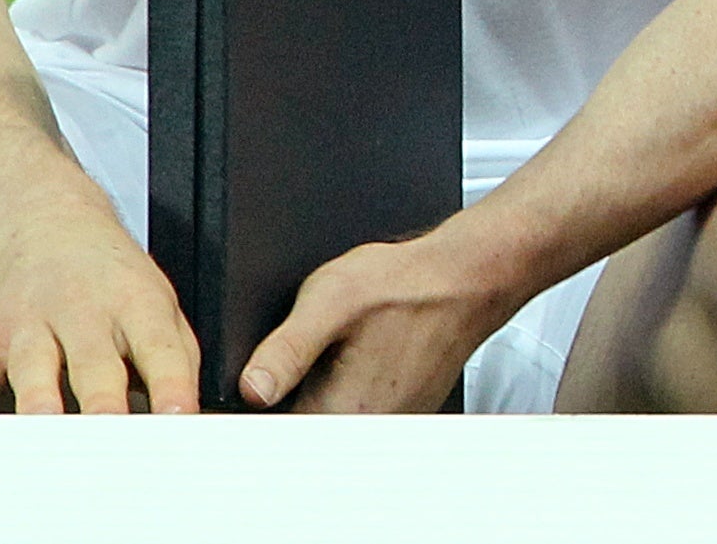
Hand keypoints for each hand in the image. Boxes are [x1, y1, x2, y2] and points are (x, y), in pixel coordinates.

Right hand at [0, 206, 200, 414]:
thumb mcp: (158, 302)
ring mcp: (30, 322)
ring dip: (40, 401)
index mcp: (136, 305)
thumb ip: (178, 358)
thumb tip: (187, 419)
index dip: (171, 385)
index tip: (178, 419)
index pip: (160, 348)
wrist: (41, 222)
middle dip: (104, 406)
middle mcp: (83, 311)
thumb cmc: (109, 279)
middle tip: (113, 446)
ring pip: (33, 367)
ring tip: (47, 432)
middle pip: (95, 364)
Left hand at [239, 220, 521, 413]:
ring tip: (337, 355)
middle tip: (304, 358)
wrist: (465, 279)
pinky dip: (342, 396)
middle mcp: (367, 431)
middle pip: (299, 433)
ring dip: (313, 400)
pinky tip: (354, 360)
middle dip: (285, 401)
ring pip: (326, 425)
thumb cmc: (406, 285)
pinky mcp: (398, 417)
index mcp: (342, 412)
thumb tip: (251, 389)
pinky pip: (352, 418)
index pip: (274, 437)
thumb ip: (286, 349)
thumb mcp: (330, 298)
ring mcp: (388, 427)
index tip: (259, 389)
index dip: (253, 414)